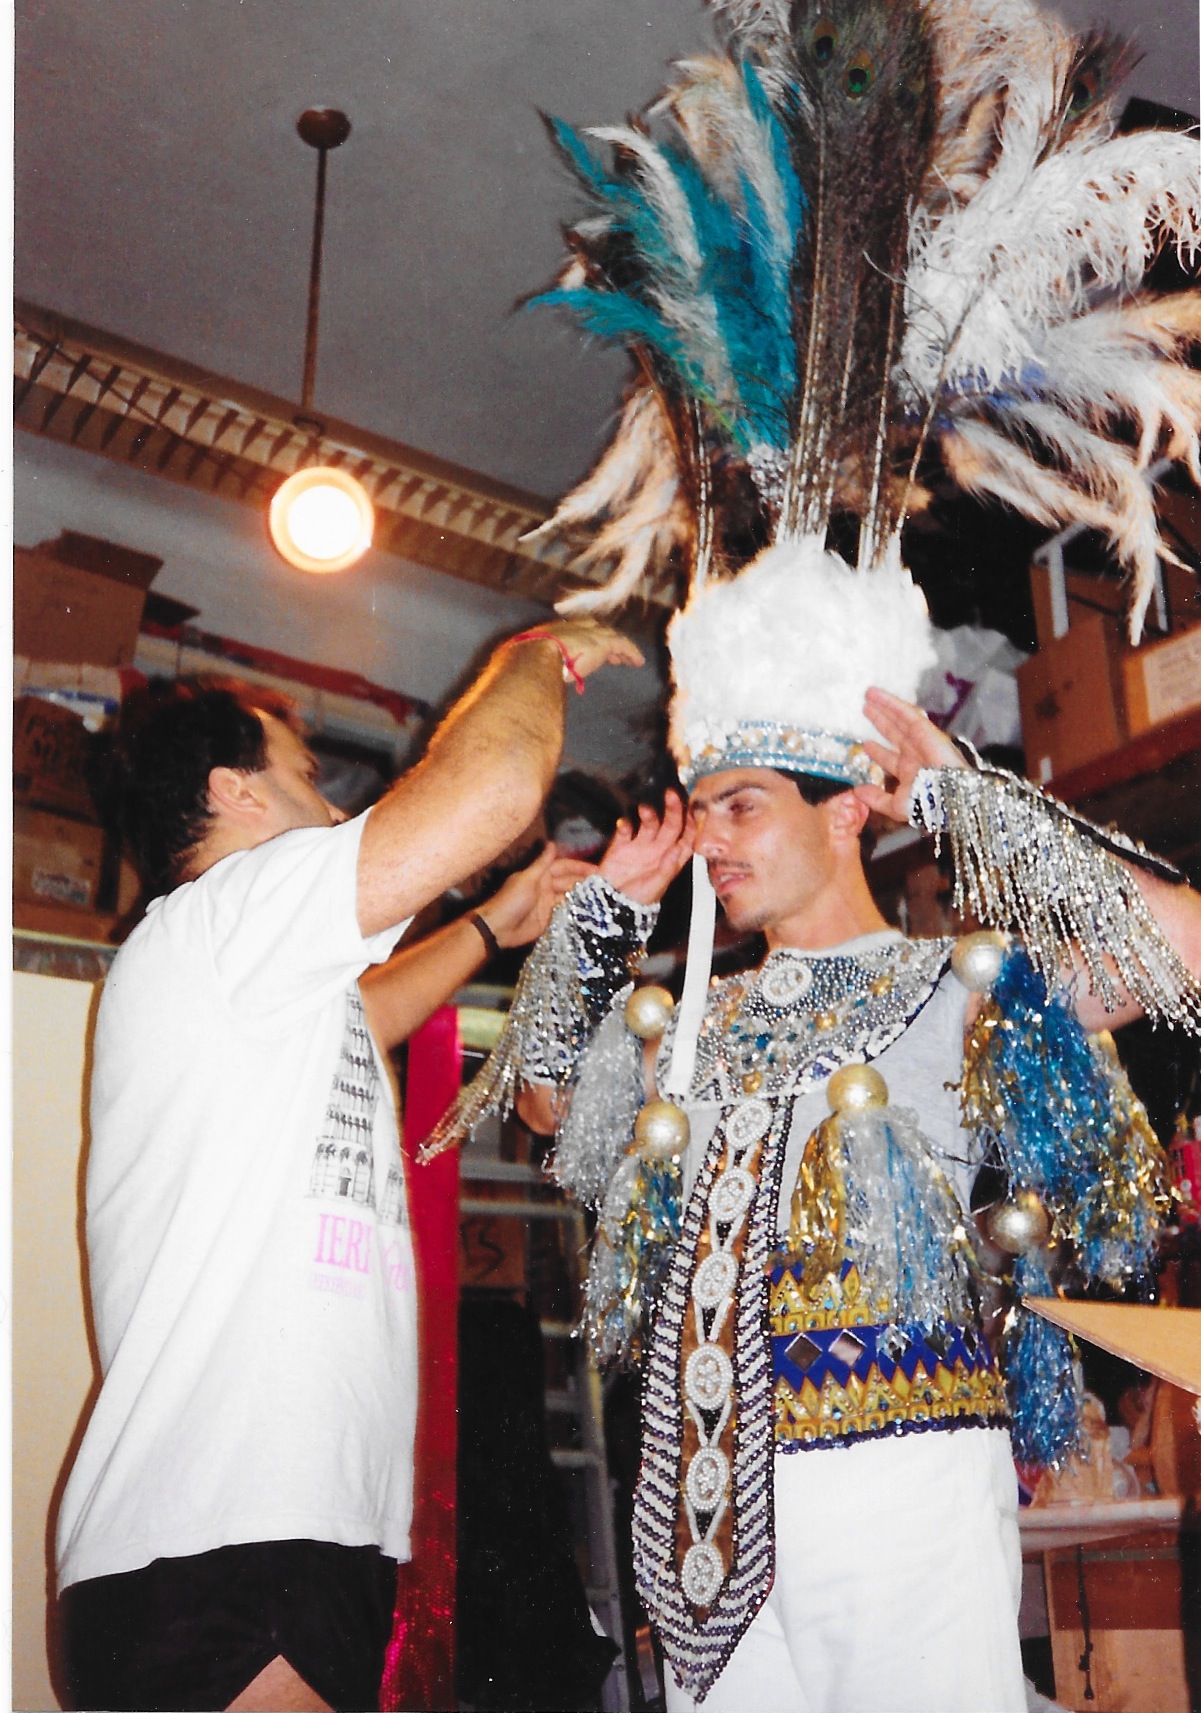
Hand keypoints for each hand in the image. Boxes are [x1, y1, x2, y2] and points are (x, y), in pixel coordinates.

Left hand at [475, 844, 594, 948]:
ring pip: (569, 897)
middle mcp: (546, 888)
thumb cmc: (511, 900)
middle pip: (569, 882)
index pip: (564, 867)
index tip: (598, 869)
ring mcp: (548, 905)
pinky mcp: (549, 920)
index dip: (580, 867)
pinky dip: (576, 912)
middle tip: (606, 885)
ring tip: (602, 898)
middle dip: (585, 882)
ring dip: (583, 897)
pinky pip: (566, 913)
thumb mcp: (528, 879)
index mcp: (541, 876)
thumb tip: (552, 843)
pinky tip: (590, 912)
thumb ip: (542, 863)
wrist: (498, 928)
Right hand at [516, 618, 644, 681]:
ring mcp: (588, 632)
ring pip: (611, 638)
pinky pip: (622, 645)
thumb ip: (539, 667)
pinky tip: (638, 662)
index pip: (574, 630)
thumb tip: (534, 681)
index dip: (584, 638)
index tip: (587, 649)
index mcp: (554, 630)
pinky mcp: (602, 642)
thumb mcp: (532, 663)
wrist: (534, 654)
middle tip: (613, 656)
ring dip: (620, 649)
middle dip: (605, 641)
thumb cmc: (525, 661)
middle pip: (596, 630)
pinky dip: (631, 652)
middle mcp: (573, 626)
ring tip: (628, 660)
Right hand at [599, 790, 692, 904]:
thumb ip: (666, 869)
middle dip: (672, 810)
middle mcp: (658, 850)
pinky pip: (625, 830)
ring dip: (649, 815)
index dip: (690, 824)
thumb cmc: (636, 901)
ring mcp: (640, 847)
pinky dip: (624, 824)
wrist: (609, 906)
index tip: (691, 810)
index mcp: (670, 860)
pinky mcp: (621, 846)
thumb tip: (675, 851)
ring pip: (649, 824)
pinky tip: (624, 823)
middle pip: (670, 826)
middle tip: (671, 795)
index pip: (686, 838)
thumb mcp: (655, 887)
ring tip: (645, 810)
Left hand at [854, 687, 967, 823]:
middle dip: (881, 722)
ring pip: (900, 720)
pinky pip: (907, 713)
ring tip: (868, 694)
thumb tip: (857, 792)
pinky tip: (877, 695)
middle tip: (866, 709)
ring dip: (885, 707)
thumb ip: (876, 799)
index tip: (866, 744)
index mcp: (910, 773)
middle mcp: (915, 755)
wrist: (948, 796)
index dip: (878, 752)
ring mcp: (921, 741)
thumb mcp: (896, 806)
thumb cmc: (926, 805)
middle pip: (895, 734)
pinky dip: (891, 703)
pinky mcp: (925, 729)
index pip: (891, 759)